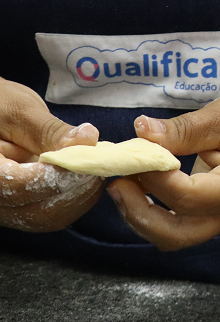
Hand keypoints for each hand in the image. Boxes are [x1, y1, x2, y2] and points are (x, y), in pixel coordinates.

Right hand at [0, 79, 104, 230]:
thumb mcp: (20, 110)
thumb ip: (51, 131)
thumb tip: (89, 138)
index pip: (23, 186)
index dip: (62, 175)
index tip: (90, 160)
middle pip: (37, 209)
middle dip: (76, 187)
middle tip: (100, 164)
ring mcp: (6, 206)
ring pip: (46, 217)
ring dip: (78, 196)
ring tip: (95, 168)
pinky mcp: (19, 206)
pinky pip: (47, 213)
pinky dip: (72, 198)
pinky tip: (86, 178)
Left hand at [107, 91, 219, 250]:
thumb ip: (181, 130)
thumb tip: (140, 132)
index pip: (186, 196)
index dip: (154, 178)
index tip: (132, 153)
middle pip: (175, 234)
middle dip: (139, 213)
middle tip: (117, 183)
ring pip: (172, 236)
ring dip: (141, 216)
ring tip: (123, 184)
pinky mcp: (212, 215)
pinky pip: (176, 224)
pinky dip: (152, 212)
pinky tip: (140, 187)